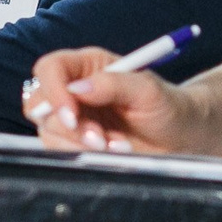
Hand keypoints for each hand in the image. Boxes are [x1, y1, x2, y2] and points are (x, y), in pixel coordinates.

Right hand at [23, 47, 197, 152]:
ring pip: (48, 131)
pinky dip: (84, 155)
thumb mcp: (148, 90)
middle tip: (98, 138)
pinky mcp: (76, 141)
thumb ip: (113, 84)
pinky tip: (113, 151)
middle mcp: (75, 88)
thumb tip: (78, 89)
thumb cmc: (168, 106)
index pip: (50, 68)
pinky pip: (60, 150)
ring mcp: (74, 117)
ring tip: (118, 145)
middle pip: (40, 103)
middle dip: (67, 125)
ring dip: (80, 144)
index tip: (72, 115)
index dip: (53, 91)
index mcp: (89, 65)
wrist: (181, 137)